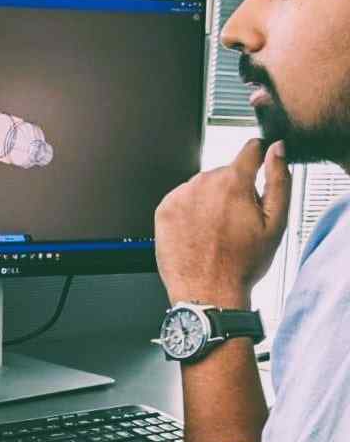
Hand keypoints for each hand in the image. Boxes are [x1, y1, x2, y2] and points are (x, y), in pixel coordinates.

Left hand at [154, 139, 290, 308]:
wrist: (207, 291)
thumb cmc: (241, 264)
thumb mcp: (276, 223)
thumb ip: (279, 180)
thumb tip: (276, 150)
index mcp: (233, 183)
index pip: (250, 150)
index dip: (258, 155)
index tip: (258, 160)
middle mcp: (203, 184)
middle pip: (224, 173)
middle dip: (233, 190)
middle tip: (238, 220)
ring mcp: (180, 196)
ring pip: (202, 187)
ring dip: (210, 201)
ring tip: (217, 231)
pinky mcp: (163, 209)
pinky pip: (181, 199)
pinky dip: (190, 211)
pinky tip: (198, 232)